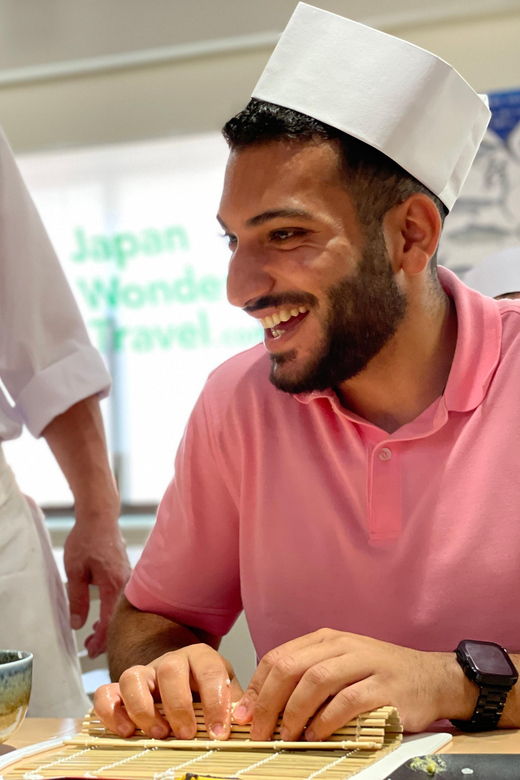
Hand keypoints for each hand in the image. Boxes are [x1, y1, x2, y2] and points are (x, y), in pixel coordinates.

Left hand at [64, 514, 130, 656]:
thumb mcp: (75, 571)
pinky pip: (124, 598)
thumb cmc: (87, 540)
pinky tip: (103, 614)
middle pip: (120, 618)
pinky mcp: (127, 573)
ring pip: (122, 609)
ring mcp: (129, 577)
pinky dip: (114, 610)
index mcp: (114, 584)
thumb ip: (78, 599)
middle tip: (90, 648)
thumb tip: (79, 624)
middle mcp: (126, 583)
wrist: (100, 516)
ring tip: (93, 634)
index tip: (90, 651)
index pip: (111, 621)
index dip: (101, 640)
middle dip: (106, 637)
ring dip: (110, 623)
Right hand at [93, 644, 243, 739]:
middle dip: (178, 705)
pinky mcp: (120, 690)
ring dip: (144, 708)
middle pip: (170, 668)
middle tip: (186, 734)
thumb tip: (245, 723)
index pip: (210, 670)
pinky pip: (105, 693)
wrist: (180, 679)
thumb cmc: (205, 689)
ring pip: (133, 676)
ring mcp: (143, 673)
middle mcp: (170, 661)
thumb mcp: (225, 691)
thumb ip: (234, 704)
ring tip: (158, 733)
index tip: (219, 732)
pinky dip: (111, 712)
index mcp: (201, 658)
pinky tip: (127, 732)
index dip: (215, 701)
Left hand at [233, 629, 473, 738]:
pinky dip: (327, 720)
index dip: (258, 687)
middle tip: (260, 732)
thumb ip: (307, 678)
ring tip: (287, 736)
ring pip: (315, 681)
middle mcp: (342, 645)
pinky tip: (318, 735)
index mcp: (325, 639)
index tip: (245, 715)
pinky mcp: (384, 686)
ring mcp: (364, 663)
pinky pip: (347, 701)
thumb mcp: (340, 666)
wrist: (431, 678)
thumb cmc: (379, 676)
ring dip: (294, 712)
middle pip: (291, 667)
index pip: (279, 656)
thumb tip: (264, 706)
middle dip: (269, 702)